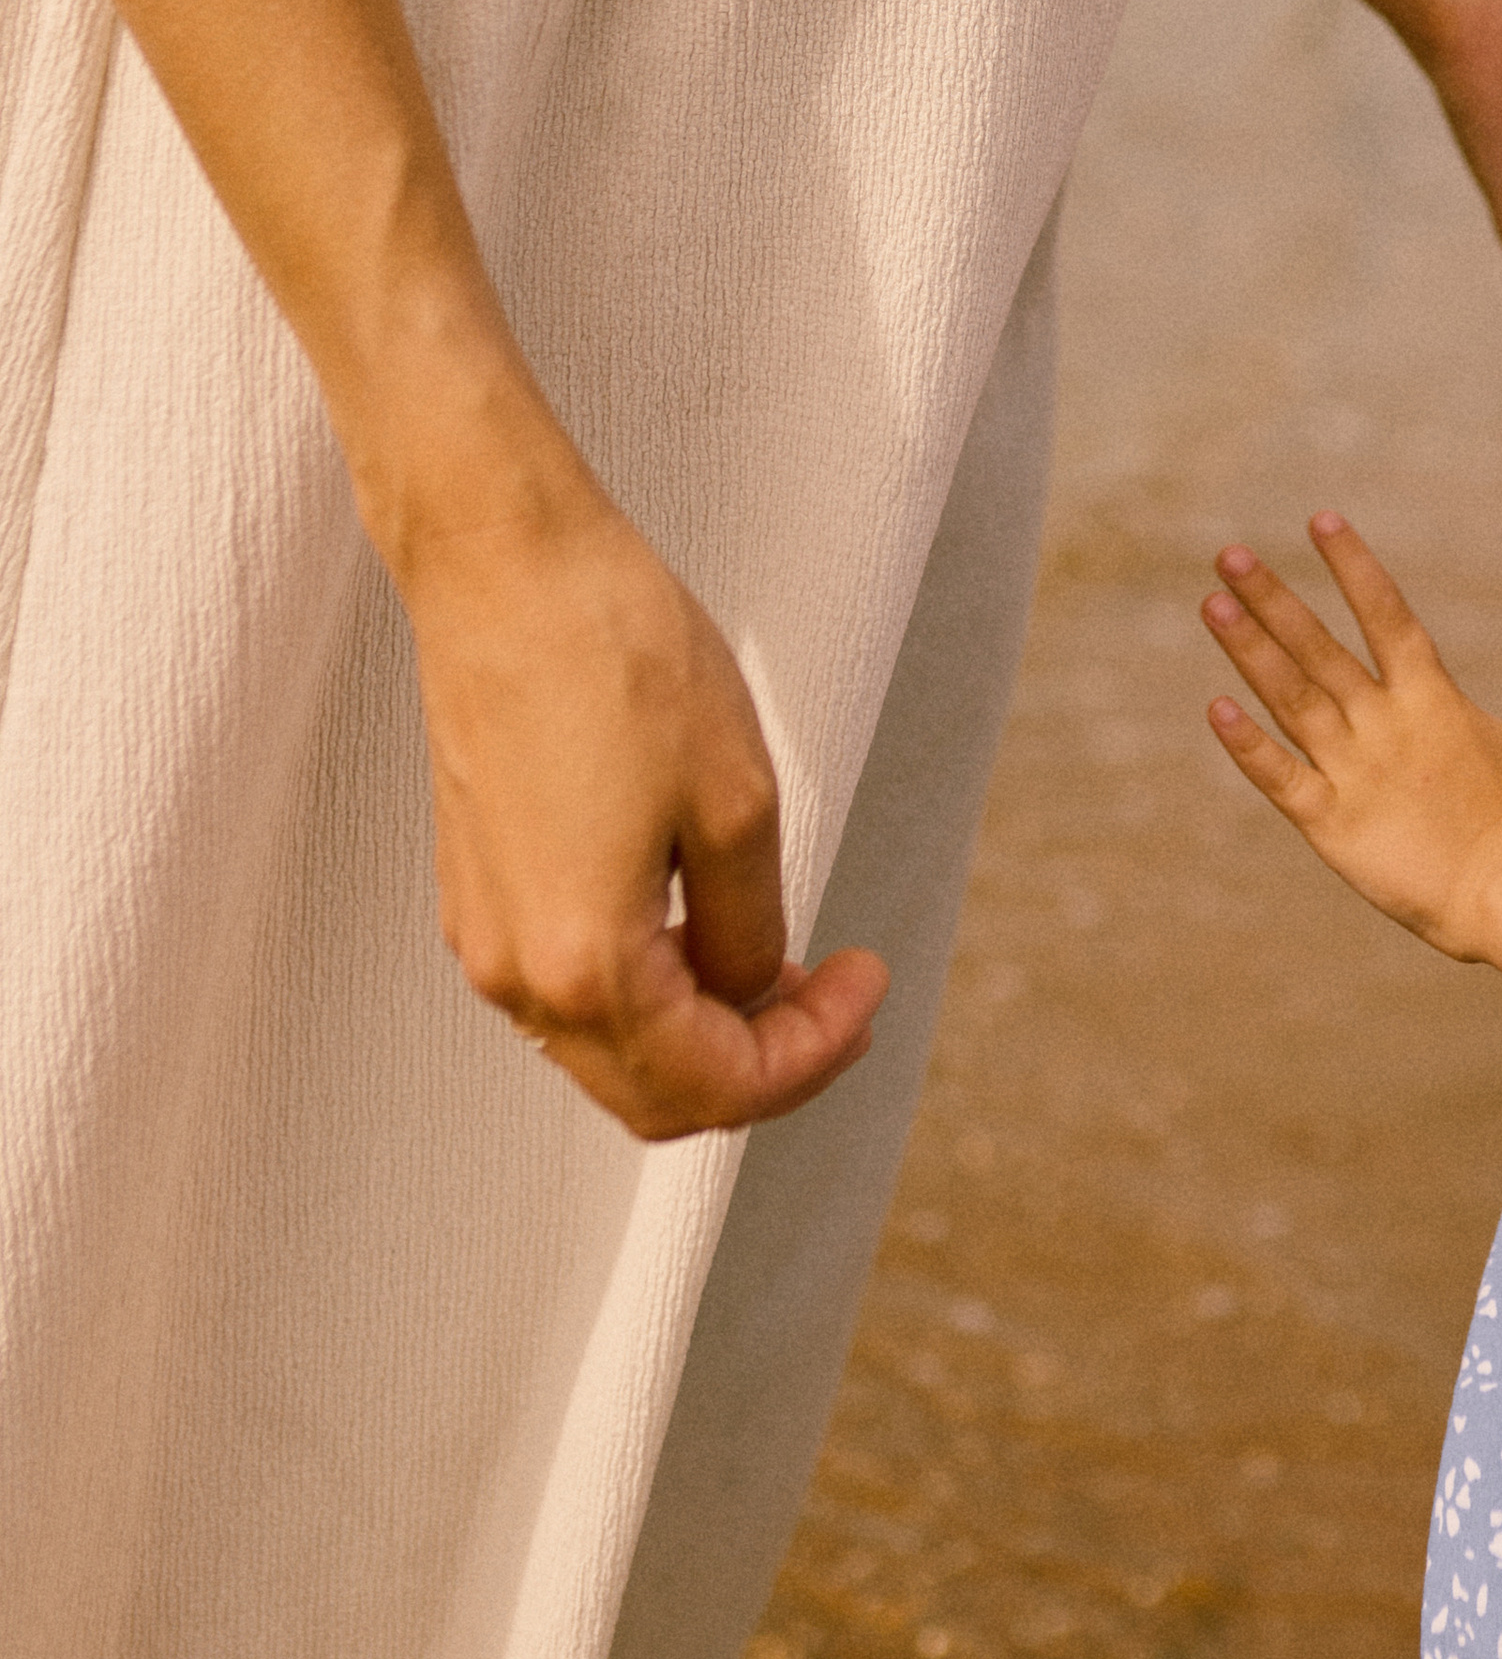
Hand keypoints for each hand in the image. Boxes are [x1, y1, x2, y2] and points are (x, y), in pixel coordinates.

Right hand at [401, 483, 886, 1141]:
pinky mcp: (477, 889)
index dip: (812, 1055)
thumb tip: (750, 990)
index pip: (714, 1085)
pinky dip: (646, 988)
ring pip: (607, 1048)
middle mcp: (516, 972)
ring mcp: (485, 933)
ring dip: (701, 1027)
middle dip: (760, 1060)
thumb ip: (751, 928)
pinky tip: (702, 922)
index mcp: (584, 964)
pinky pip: (568, 987)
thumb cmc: (617, 656)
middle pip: (653, 1093)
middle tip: (839, 997)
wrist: (504, 565)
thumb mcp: (736, 799)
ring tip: (782, 955)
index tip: (868, 986)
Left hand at [1203, 515, 1501, 955]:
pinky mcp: (1332, 824)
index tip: (1320, 520)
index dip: (1353, 566)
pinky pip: (1280, 777)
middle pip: (1319, 648)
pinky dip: (1247, 745)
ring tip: (1211, 603)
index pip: (1386, 614)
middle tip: (1229, 553)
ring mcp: (1355, 772)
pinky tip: (1215, 708)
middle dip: (1273, 598)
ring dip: (1249, 651)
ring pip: (1291, 700)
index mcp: (1433, 700)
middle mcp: (1385, 725)